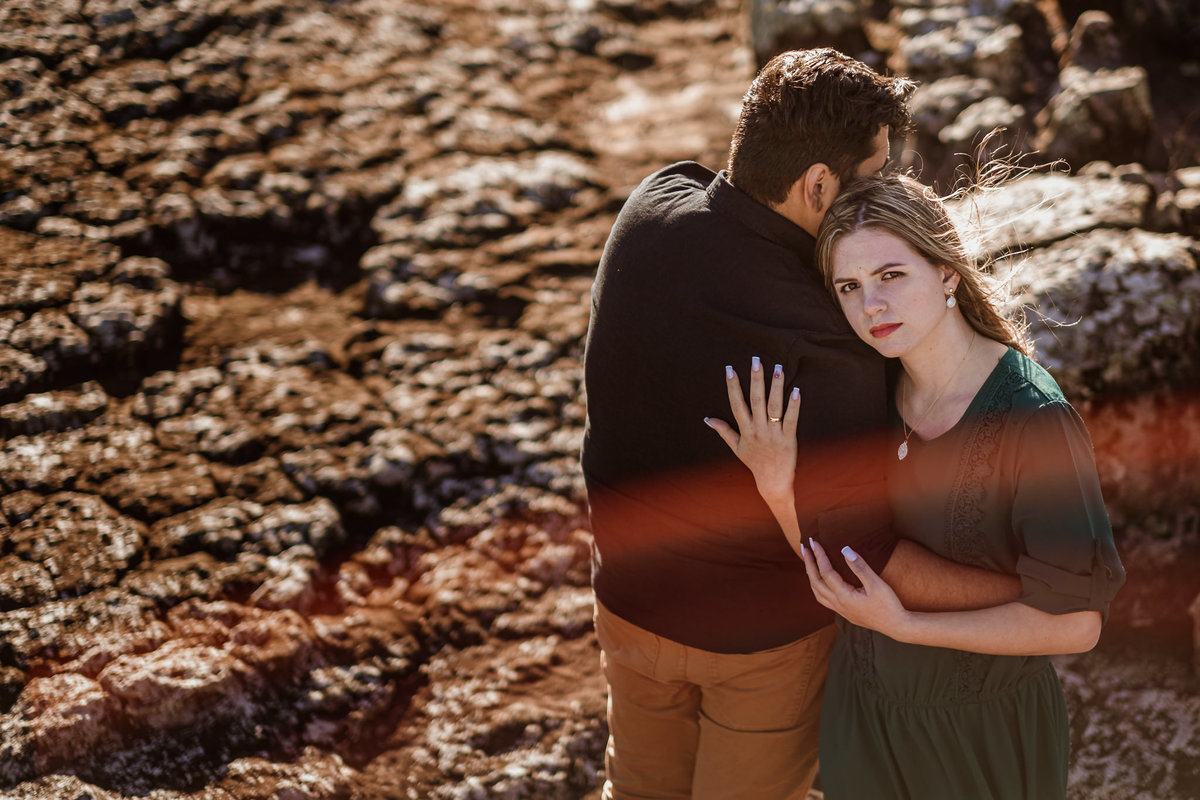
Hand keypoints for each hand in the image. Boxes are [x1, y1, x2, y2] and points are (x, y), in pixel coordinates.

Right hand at [704, 358, 799, 505]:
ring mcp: (774, 434)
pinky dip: (794, 405)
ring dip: (775, 387)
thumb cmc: (755, 463)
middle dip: (755, 380)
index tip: (730, 369)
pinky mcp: (789, 439)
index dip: (733, 386)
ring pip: (774, 406)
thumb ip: (723, 431)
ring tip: (778, 367)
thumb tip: (708, 419)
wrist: (773, 483)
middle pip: (756, 401)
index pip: (736, 404)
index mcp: (745, 430)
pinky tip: (796, 390)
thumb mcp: (736, 448)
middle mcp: (758, 430)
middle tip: (755, 360)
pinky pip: (792, 419)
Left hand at [801, 538, 910, 637]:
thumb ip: (860, 567)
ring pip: (817, 592)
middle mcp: (838, 604)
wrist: (896, 626)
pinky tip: (821, 582)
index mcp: (844, 596)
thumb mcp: (876, 584)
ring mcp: (840, 610)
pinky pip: (823, 599)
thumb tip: (845, 550)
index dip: (819, 555)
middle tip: (804, 547)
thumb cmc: (888, 605)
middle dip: (808, 563)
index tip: (814, 542)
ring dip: (811, 576)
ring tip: (808, 562)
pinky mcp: (844, 613)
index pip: (826, 572)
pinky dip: (817, 587)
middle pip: (815, 582)